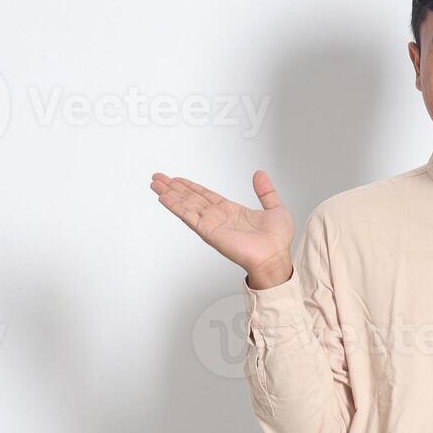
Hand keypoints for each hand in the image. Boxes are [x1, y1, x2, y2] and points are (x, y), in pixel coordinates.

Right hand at [150, 170, 294, 287]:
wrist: (274, 257)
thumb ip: (265, 191)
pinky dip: (176, 206)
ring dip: (170, 194)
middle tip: (158, 178)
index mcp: (231, 211)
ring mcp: (212, 224)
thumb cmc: (277, 241)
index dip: (190, 187)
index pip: (205, 195)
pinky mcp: (209, 231)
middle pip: (190, 198)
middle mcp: (218, 217)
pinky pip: (189, 216)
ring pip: (186, 205)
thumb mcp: (275, 208)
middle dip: (174, 188)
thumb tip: (260, 174)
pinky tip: (164, 198)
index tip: (177, 179)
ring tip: (155, 184)